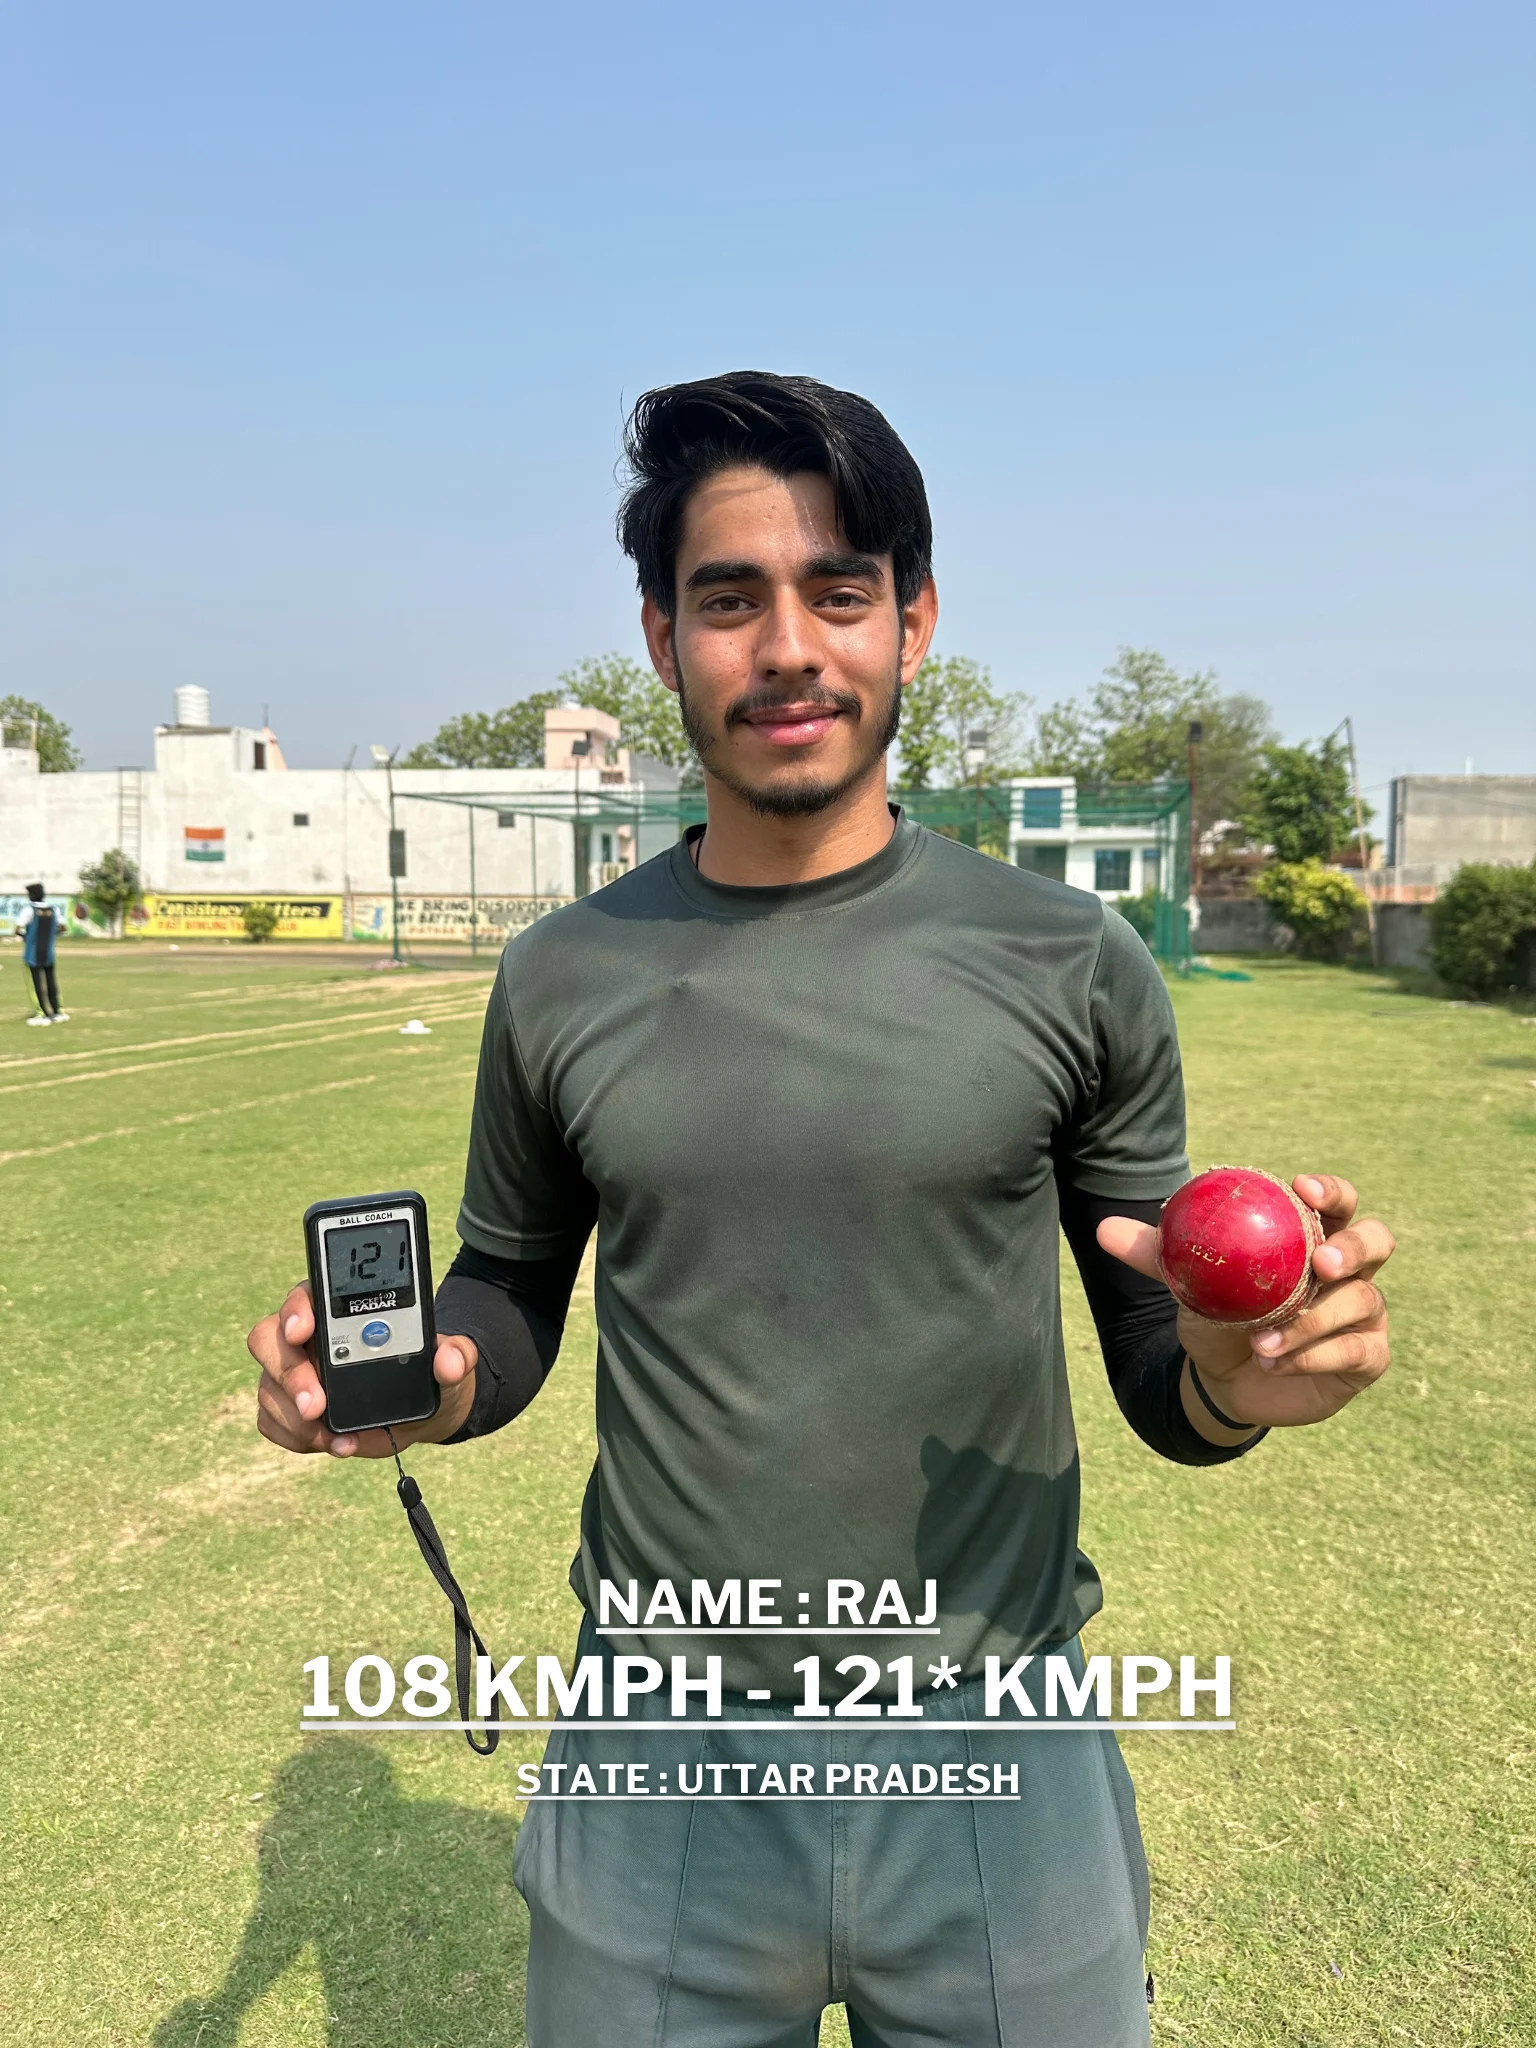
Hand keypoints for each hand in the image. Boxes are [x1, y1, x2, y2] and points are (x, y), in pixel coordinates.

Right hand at [247, 1281, 476, 1456]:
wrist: (422, 1409)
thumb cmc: (429, 1370)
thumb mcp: (452, 1359)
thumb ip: (456, 1353)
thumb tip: (450, 1360)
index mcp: (338, 1308)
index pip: (304, 1296)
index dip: (296, 1309)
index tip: (304, 1329)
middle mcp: (307, 1337)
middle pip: (268, 1339)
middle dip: (289, 1372)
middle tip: (316, 1403)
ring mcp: (294, 1373)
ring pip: (269, 1386)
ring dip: (296, 1416)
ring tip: (335, 1437)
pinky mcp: (291, 1409)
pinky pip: (273, 1422)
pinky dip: (298, 1437)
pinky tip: (334, 1444)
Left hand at [1097, 1174, 1393, 1430]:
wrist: (1223, 1379)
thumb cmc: (1217, 1314)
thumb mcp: (1188, 1282)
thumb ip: (1156, 1253)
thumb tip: (1103, 1230)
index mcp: (1313, 1235)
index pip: (1337, 1201)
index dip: (1331, 1191)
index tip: (1302, 1188)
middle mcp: (1349, 1269)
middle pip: (1376, 1241)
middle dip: (1352, 1248)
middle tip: (1319, 1264)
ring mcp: (1364, 1312)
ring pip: (1360, 1301)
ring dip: (1311, 1322)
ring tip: (1261, 1341)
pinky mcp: (1367, 1356)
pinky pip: (1355, 1350)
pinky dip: (1314, 1354)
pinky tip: (1277, 1360)